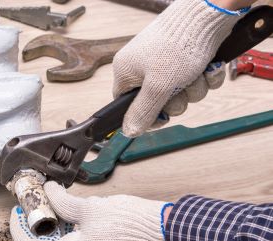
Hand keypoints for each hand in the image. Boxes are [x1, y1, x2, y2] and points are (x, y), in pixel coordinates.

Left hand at [9, 181, 177, 240]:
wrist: (166, 234)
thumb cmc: (132, 224)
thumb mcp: (90, 208)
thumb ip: (62, 201)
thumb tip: (48, 191)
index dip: (19, 228)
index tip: (17, 211)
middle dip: (34, 230)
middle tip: (32, 207)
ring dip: (50, 234)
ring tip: (49, 209)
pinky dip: (64, 239)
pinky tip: (67, 220)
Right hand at [113, 0, 243, 136]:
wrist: (209, 13)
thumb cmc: (179, 44)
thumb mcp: (158, 87)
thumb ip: (143, 112)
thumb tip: (128, 131)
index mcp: (127, 71)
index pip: (127, 105)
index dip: (146, 115)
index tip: (162, 117)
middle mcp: (144, 66)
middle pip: (158, 102)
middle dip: (178, 99)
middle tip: (182, 87)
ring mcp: (166, 62)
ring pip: (181, 93)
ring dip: (195, 87)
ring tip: (198, 71)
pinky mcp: (186, 57)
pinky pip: (195, 80)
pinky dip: (206, 76)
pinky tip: (209, 65)